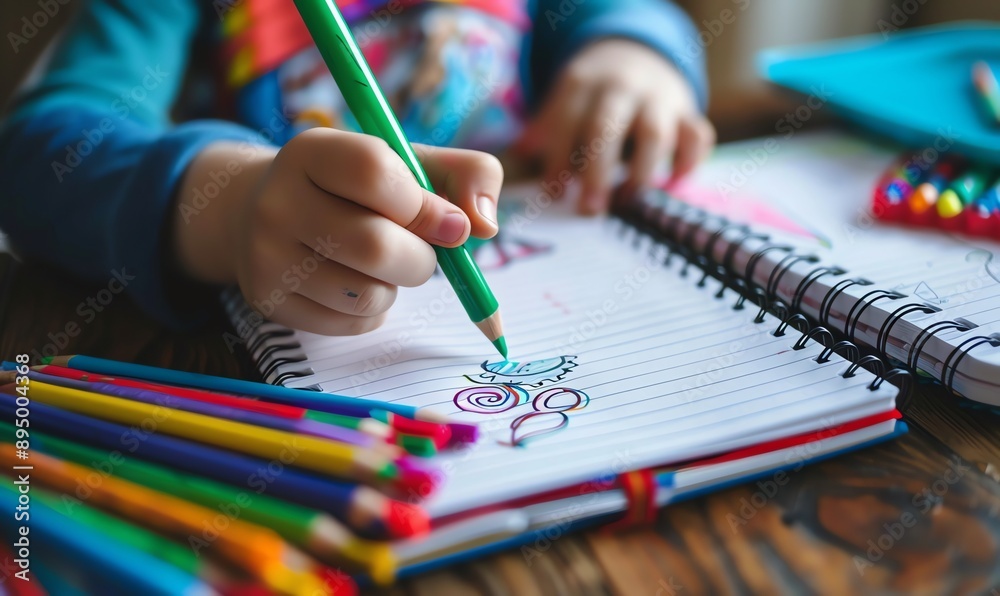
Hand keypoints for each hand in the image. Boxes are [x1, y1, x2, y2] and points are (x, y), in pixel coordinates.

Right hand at [172, 129, 502, 334]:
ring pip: (367, 294)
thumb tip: (486, 224)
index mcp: (313, 151)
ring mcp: (267, 256)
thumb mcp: (411, 164)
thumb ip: (467, 175)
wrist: (268, 213)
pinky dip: (374, 312)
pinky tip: (356, 284)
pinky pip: (352, 323)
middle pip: (376, 247)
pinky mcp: (269, 302)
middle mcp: (278, 201)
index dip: (427, 206)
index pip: (375, 174)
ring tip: (379, 265)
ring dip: (396, 286)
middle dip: (422, 259)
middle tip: (423, 253)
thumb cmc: (358, 189)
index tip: (451, 224)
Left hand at [518, 38, 714, 213]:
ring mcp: (659, 99)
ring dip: (641, 173)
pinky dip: (687, 163)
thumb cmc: (593, 96)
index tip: (554, 195)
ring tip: (626, 201)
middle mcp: (622, 88)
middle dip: (597, 172)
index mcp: (584, 82)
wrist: (638, 55)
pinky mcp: (688, 112)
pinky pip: (697, 137)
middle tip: (590, 210)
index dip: (559, 159)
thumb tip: (517, 156)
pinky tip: (672, 183)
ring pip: (655, 135)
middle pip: (608, 128)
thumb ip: (546, 129)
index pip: (567, 121)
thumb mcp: (565, 99)